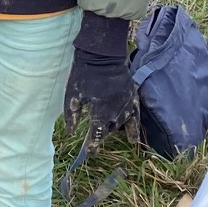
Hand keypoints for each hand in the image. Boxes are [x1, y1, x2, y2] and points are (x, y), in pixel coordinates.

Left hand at [65, 13, 134, 133]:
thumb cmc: (83, 73)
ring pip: (121, 124)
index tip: (88, 153)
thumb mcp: (72, 94)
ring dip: (114, 130)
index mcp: (100, 112)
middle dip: (101, 136)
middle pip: (109, 130)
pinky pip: (136, 117)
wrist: (102, 54)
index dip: (92, 145)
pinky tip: (134, 140)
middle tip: (93, 140)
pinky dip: (135, 129)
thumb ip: (72, 115)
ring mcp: (126, 104)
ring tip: (108, 135)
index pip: (96, 135)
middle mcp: (116, 111)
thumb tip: (71, 133)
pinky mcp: (133, 97)